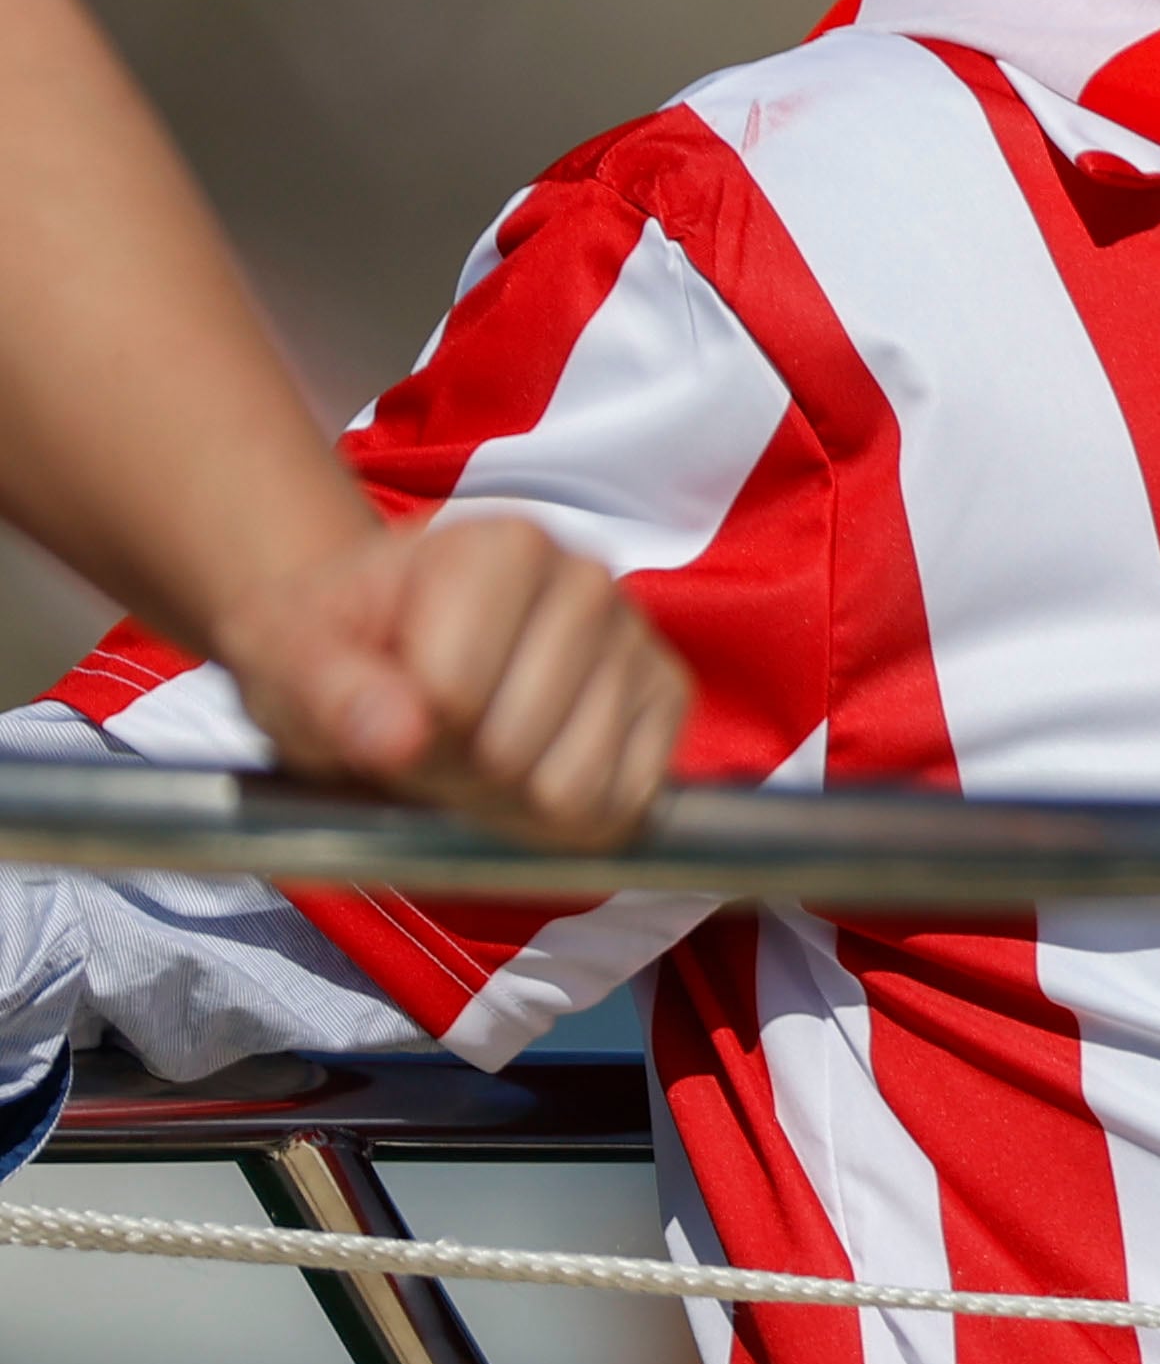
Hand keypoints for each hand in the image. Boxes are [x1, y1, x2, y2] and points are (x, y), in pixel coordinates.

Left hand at [219, 513, 689, 849]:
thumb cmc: (334, 646)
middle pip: (514, 749)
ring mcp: (639, 643)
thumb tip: (397, 736)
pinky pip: (623, 807)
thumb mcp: (287, 658)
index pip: (453, 693)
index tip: (380, 710)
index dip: (400, 732)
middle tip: (423, 744)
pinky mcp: (668, 702)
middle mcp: (589, 580)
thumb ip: (328, 692)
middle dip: (454, 773)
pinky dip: (566, 818)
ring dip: (506, 803)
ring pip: (571, 789)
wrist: (381, 641)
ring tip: (472, 756)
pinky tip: (529, 770)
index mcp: (503, 545)